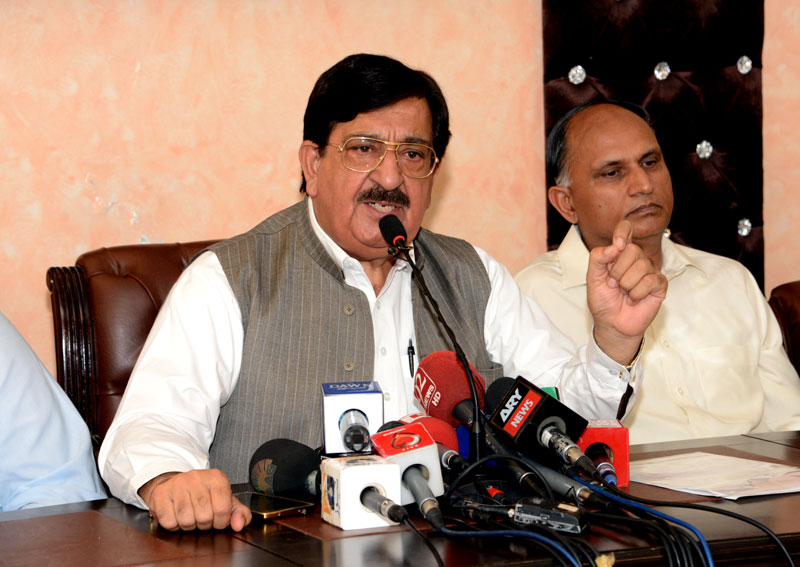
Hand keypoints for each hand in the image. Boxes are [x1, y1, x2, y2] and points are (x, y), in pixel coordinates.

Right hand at [138, 469, 251, 530]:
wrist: (176, 484)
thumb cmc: (204, 495)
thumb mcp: (227, 501)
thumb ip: (240, 513)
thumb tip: (239, 525)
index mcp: (217, 478)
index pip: (222, 509)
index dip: (221, 521)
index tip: (217, 518)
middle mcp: (196, 477)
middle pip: (204, 516)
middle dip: (204, 524)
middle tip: (202, 517)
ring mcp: (177, 484)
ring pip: (186, 520)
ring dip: (189, 525)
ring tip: (190, 516)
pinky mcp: (160, 493)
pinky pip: (168, 522)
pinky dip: (173, 525)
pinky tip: (177, 515)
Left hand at [586, 220, 666, 364]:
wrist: (612, 324)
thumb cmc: (603, 300)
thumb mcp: (592, 278)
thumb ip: (598, 258)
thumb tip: (616, 245)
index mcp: (620, 253)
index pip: (626, 229)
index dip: (622, 231)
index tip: (618, 243)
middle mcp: (637, 259)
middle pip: (632, 249)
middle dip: (618, 271)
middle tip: (614, 284)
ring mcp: (650, 271)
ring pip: (642, 266)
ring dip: (626, 284)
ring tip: (624, 292)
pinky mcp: (659, 284)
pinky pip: (650, 281)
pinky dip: (637, 293)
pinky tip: (634, 298)